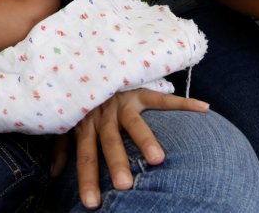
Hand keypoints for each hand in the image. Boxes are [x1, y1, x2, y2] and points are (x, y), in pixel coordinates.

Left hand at [51, 89, 208, 208]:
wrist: (93, 61)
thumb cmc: (82, 98)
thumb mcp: (68, 120)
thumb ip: (61, 147)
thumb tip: (54, 175)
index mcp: (85, 124)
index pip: (85, 155)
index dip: (87, 179)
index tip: (92, 204)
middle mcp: (103, 113)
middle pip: (110, 140)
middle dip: (117, 162)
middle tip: (124, 185)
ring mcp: (123, 100)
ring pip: (134, 121)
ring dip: (145, 139)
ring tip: (158, 159)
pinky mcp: (140, 88)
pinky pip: (162, 97)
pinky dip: (183, 103)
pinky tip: (204, 109)